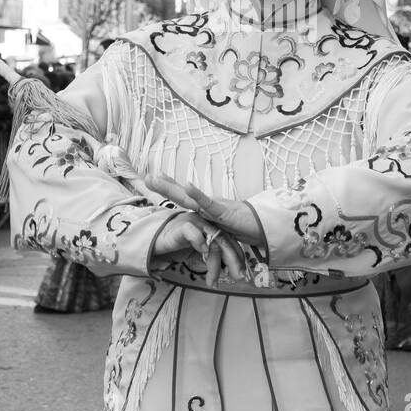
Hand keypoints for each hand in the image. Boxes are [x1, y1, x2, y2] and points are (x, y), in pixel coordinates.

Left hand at [144, 174, 264, 246]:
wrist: (263, 227)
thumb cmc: (243, 227)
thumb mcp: (220, 229)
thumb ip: (208, 229)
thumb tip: (200, 232)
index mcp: (205, 208)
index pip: (183, 197)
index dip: (168, 188)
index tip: (152, 179)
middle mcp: (207, 205)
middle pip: (181, 194)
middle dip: (164, 186)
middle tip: (147, 177)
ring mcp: (214, 207)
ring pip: (189, 197)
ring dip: (173, 187)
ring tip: (158, 178)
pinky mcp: (223, 212)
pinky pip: (208, 204)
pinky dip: (197, 195)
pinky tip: (187, 186)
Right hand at [151, 213, 247, 286]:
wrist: (155, 239)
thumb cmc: (177, 246)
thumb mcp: (198, 253)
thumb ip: (212, 258)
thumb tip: (227, 271)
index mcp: (212, 228)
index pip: (230, 242)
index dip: (237, 258)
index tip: (241, 273)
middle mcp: (207, 224)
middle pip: (225, 242)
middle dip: (233, 261)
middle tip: (238, 277)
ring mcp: (196, 223)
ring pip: (212, 242)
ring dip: (215, 264)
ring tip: (214, 280)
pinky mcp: (182, 225)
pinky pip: (193, 232)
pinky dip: (199, 242)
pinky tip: (203, 254)